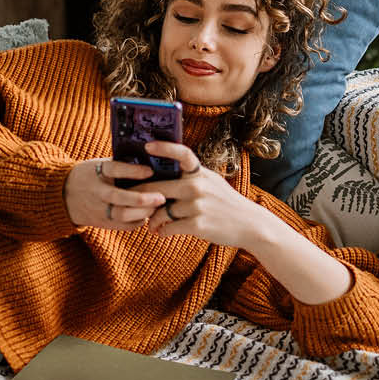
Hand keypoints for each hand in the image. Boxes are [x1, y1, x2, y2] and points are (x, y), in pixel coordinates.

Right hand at [64, 159, 166, 229]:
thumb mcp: (98, 165)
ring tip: (156, 206)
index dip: (133, 171)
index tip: (150, 171)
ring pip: (122, 215)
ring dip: (143, 212)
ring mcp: (98, 209)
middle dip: (142, 199)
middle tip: (161, 197)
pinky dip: (138, 220)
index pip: (114, 169)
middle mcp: (97, 192)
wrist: (62, 195)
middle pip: (119, 198)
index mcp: (96, 172)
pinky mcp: (102, 222)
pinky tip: (146, 213)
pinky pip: (124, 225)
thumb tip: (149, 160)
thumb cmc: (89, 175)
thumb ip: (119, 165)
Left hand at [138, 141, 283, 249]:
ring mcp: (198, 206)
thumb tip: (160, 174)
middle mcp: (198, 186)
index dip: (164, 148)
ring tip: (150, 224)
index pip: (182, 153)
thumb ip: (190, 177)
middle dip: (140, 196)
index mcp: (200, 173)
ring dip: (152, 220)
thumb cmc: (224, 203)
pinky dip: (161, 231)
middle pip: (158, 187)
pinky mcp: (197, 225)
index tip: (147, 146)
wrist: (248, 224)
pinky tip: (160, 233)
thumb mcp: (211, 182)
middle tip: (130, 201)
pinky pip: (169, 227)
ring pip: (160, 211)